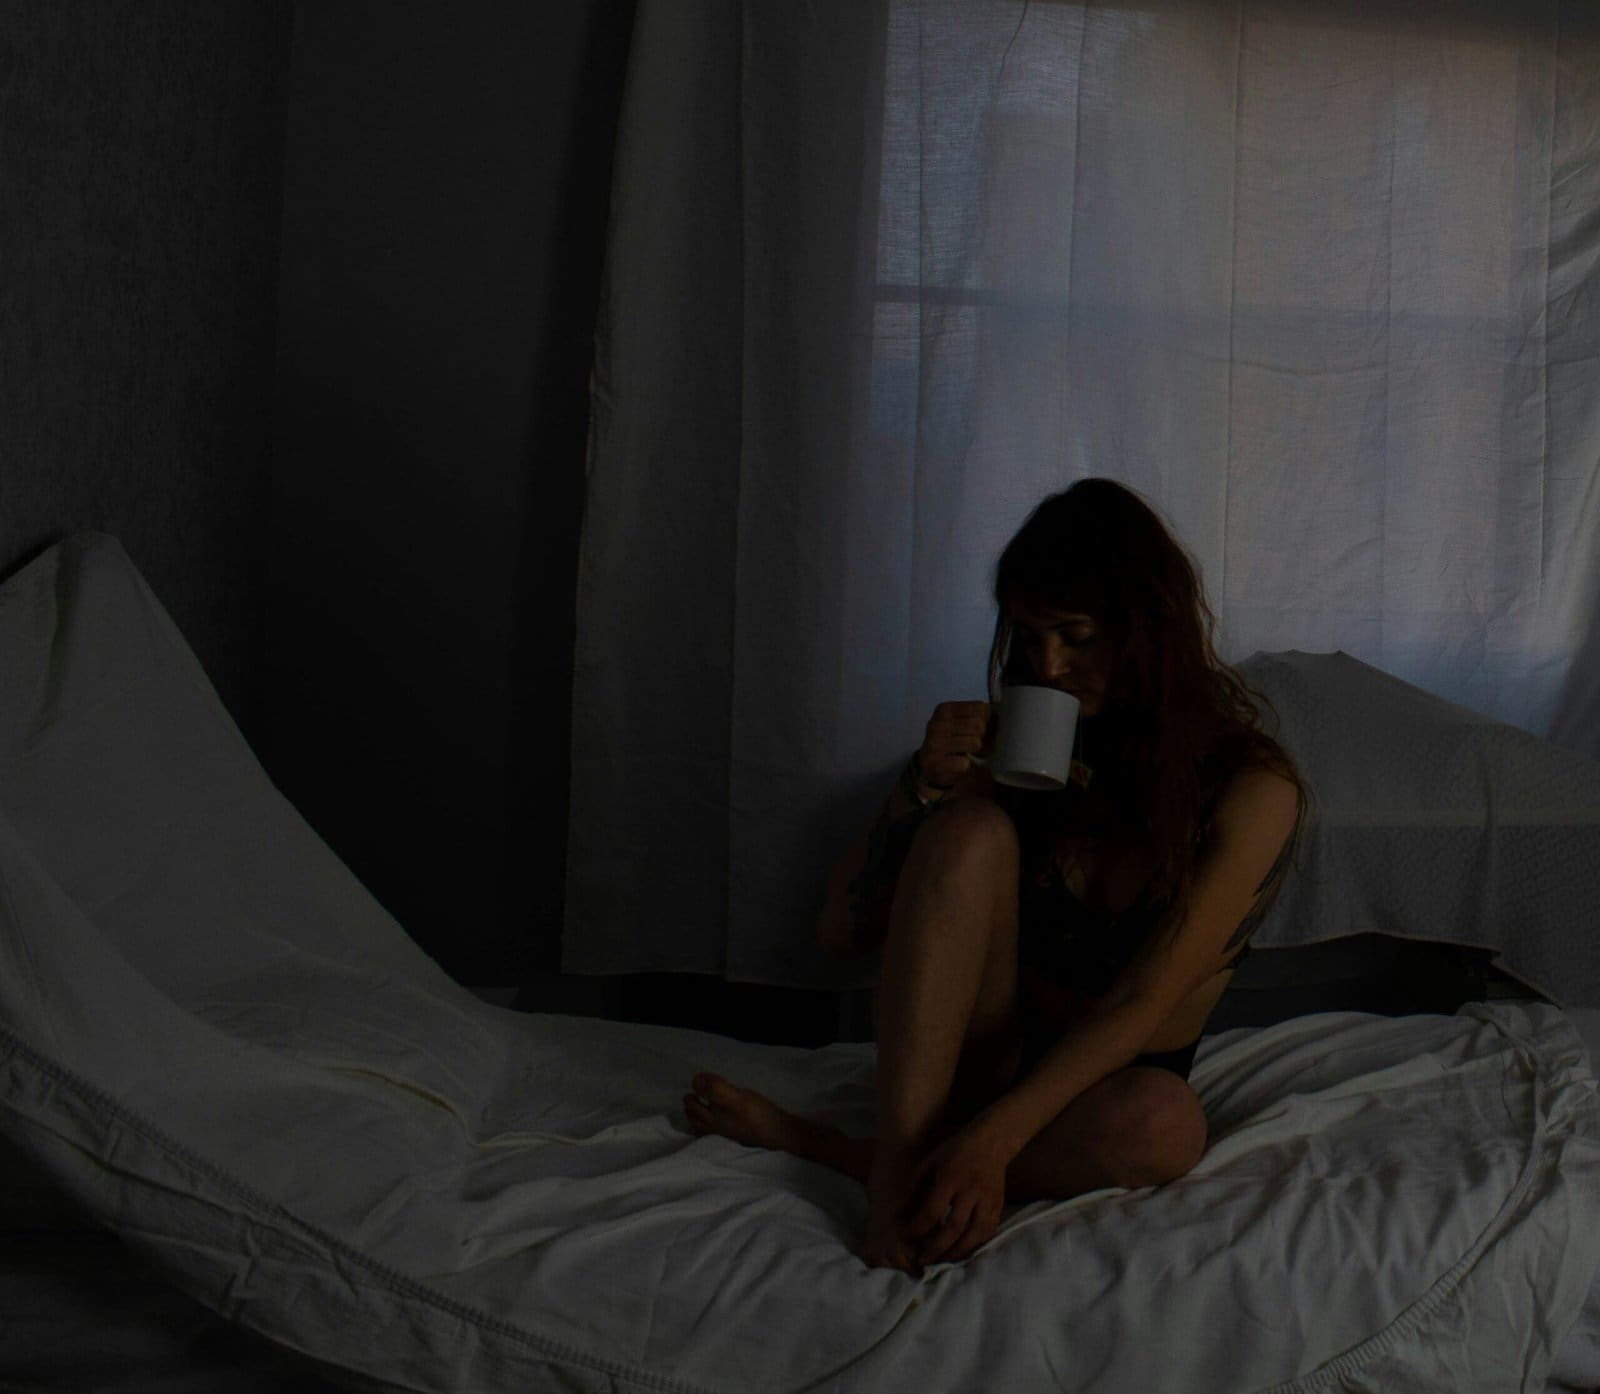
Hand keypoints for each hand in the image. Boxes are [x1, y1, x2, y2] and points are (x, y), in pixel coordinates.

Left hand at [897, 1122, 1011, 1266]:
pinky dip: (974, 1247)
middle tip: (922, 1262)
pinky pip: (987, 1234)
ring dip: (956, 1254)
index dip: (917, 1227)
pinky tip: (962, 1253)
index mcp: (951, 1177)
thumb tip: (898, 1215)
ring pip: (973, 1236)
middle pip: (953, 1228)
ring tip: (940, 1262)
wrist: (992, 1142)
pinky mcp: (998, 1207)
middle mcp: (971, 1191)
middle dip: (936, 1249)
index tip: (905, 1235)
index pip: (932, 1210)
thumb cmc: (955, 1151)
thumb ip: (914, 1189)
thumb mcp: (930, 1162)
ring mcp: (987, 1200)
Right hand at [916, 700, 994, 790]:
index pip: (980, 707)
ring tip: (969, 753)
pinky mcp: (937, 763)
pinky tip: (958, 764)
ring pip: (974, 743)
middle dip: (983, 737)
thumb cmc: (952, 741)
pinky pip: (965, 763)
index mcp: (945, 710)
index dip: (988, 720)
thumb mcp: (960, 722)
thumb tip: (1003, 713)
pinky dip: (966, 766)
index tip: (984, 728)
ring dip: (976, 752)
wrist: (928, 766)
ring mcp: (935, 744)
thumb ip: (978, 715)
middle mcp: (937, 724)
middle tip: (977, 744)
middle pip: (978, 725)